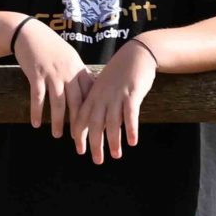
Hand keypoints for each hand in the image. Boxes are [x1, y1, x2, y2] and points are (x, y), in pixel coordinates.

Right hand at [12, 18, 93, 138]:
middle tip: (80, 140)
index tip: (96, 129)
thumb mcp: (69, 57)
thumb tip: (88, 92)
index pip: (90, 95)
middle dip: (79, 124)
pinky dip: (36, 111)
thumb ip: (78, 74)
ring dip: (58, 121)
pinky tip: (35, 123)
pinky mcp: (36, 74)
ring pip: (58, 103)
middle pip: (77, 103)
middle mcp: (68, 73)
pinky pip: (38, 97)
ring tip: (57, 135)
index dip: (93, 113)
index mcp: (78, 69)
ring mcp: (52, 73)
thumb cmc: (49, 46)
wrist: (29, 33)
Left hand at [70, 38, 158, 163]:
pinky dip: (131, 129)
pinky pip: (130, 114)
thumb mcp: (103, 86)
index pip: (81, 117)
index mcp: (92, 95)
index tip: (79, 148)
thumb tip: (95, 120)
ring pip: (112, 122)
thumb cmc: (119, 72)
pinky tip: (132, 142)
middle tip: (96, 160)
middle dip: (94, 143)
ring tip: (115, 156)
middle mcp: (102, 97)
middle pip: (94, 124)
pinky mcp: (132, 94)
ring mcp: (116, 96)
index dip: (79, 134)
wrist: (136, 54)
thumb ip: (98, 101)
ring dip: (113, 141)